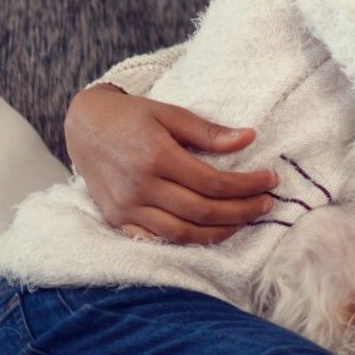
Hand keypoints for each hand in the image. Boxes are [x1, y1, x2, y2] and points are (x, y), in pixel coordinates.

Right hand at [65, 83, 279, 245]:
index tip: (271, 180)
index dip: (247, 186)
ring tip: (245, 221)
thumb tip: (249, 138)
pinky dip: (185, 241)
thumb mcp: (171, 113)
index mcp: (157, 157)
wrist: (84, 126)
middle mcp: (140, 187)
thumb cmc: (131, 116)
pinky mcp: (117, 219)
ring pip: (181, 233)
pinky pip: (155, 239)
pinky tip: (209, 233)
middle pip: (202, 212)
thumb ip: (209, 131)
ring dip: (219, 232)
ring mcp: (126, 208)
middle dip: (242, 212)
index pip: (213, 183)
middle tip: (267, 205)